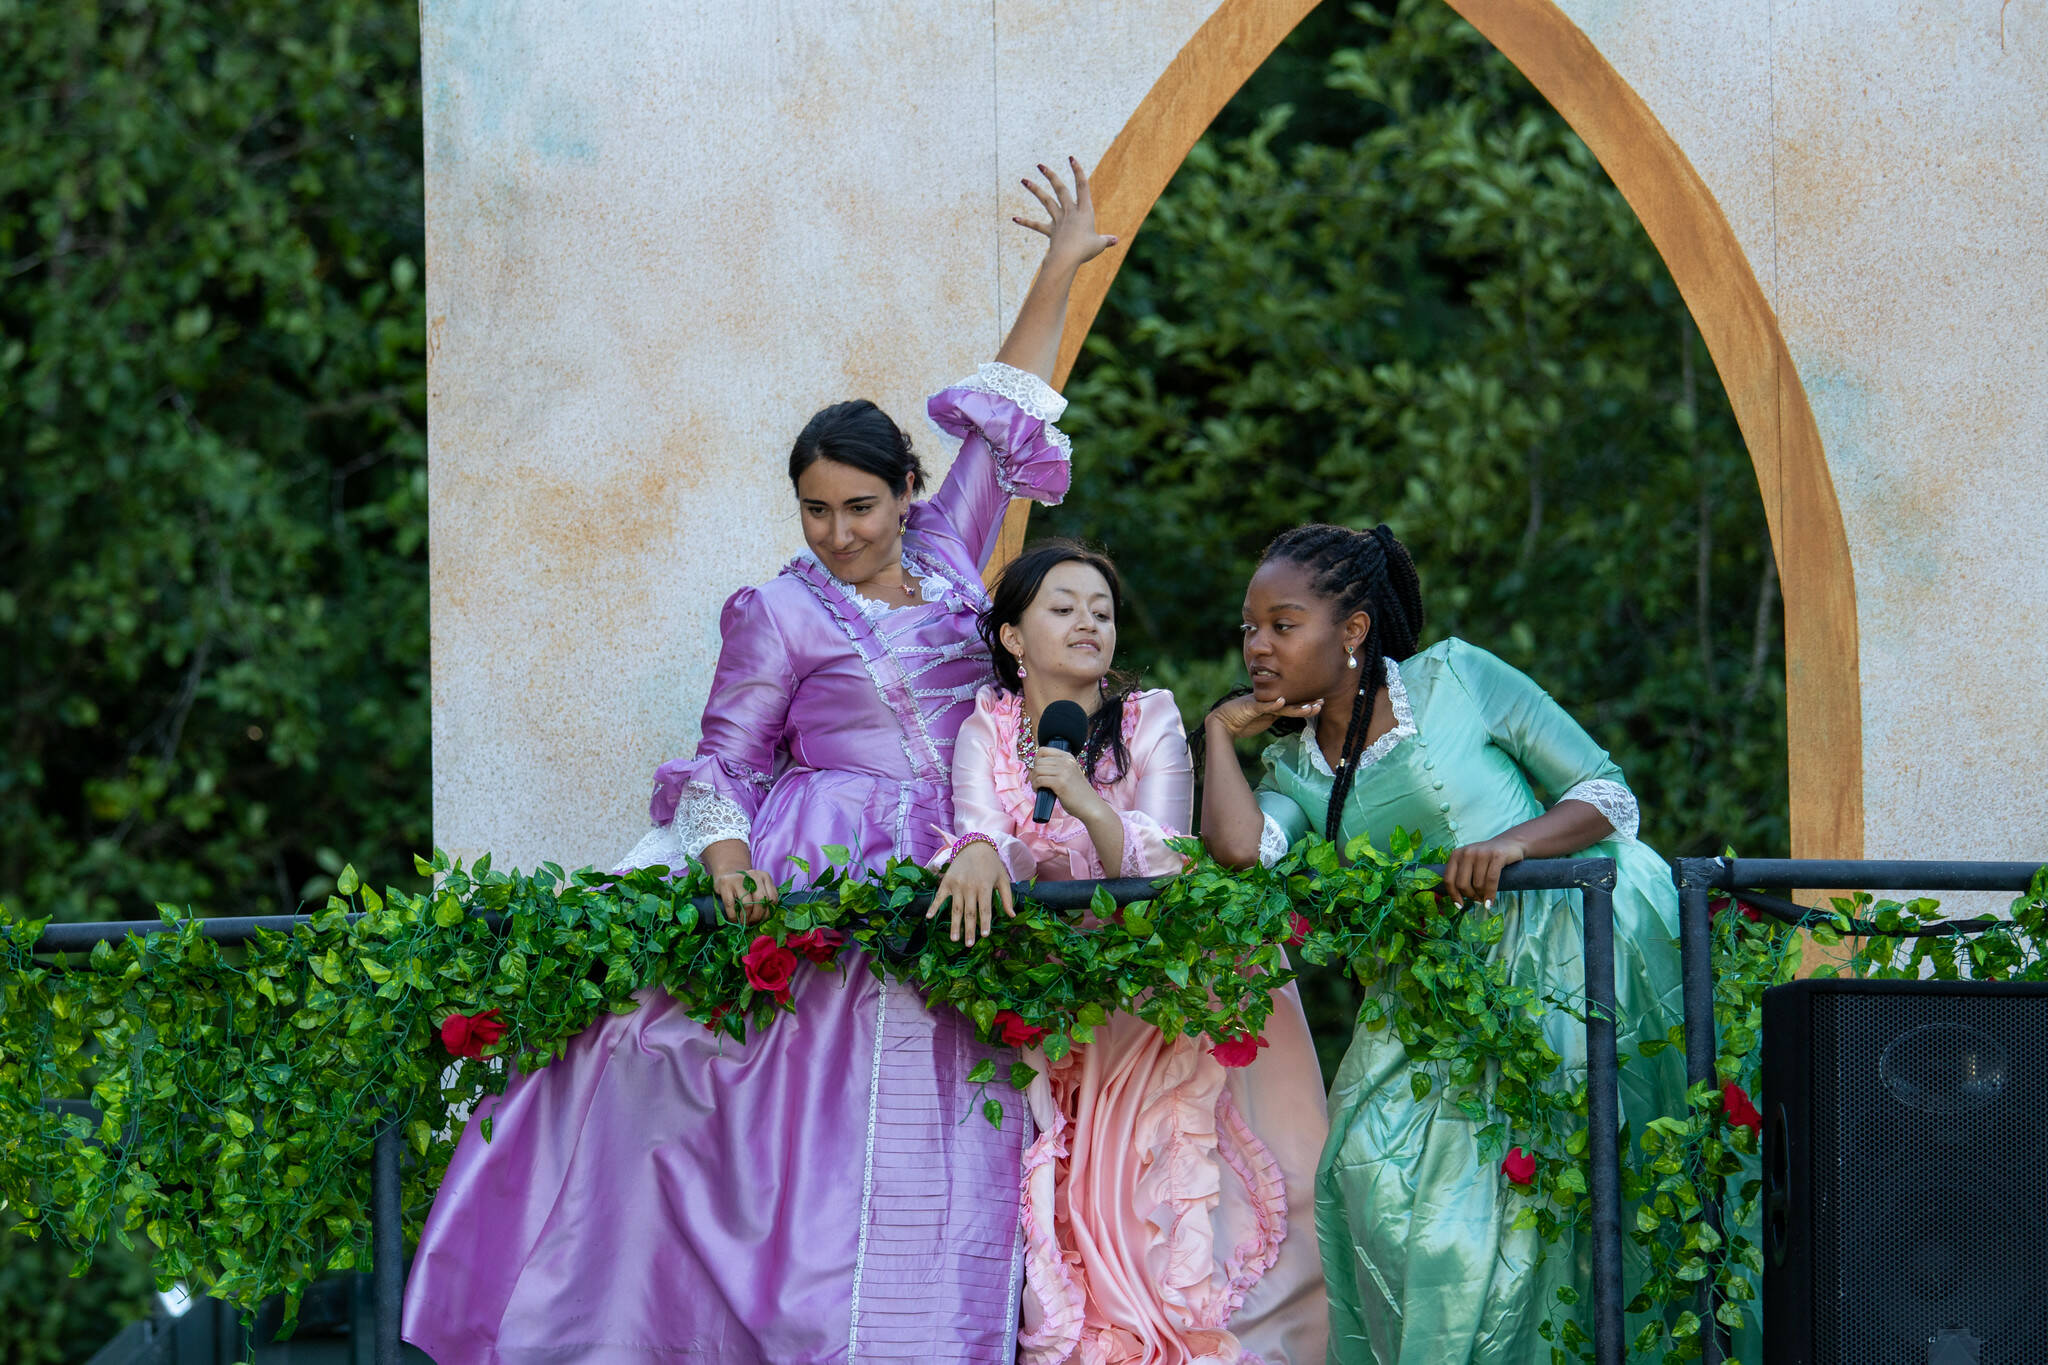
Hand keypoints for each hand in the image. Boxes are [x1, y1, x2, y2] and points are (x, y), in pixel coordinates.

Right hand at [712, 869, 779, 923]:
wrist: (726, 876)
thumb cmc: (744, 887)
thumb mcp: (758, 888)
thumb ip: (764, 899)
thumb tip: (765, 919)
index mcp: (765, 877)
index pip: (773, 898)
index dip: (768, 912)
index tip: (762, 920)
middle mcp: (754, 876)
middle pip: (761, 901)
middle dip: (757, 916)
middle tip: (753, 923)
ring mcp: (739, 879)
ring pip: (748, 904)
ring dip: (746, 918)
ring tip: (744, 923)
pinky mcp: (725, 884)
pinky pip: (731, 906)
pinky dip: (734, 917)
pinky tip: (734, 920)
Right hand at [930, 841, 1014, 945]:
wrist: (974, 845)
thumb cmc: (991, 864)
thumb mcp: (1002, 879)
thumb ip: (1006, 897)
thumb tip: (1012, 916)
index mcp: (985, 887)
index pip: (985, 909)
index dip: (985, 923)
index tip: (984, 935)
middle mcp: (970, 887)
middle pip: (969, 912)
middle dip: (969, 930)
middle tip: (968, 945)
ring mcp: (957, 885)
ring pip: (955, 908)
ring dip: (954, 924)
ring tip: (954, 939)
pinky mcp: (947, 882)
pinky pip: (939, 896)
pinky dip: (933, 906)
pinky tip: (929, 917)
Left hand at [1015, 156, 1116, 269]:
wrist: (1068, 258)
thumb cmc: (1085, 250)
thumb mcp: (1099, 244)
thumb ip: (1106, 241)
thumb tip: (1115, 240)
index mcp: (1085, 211)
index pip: (1082, 186)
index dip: (1077, 171)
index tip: (1071, 158)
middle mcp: (1070, 212)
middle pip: (1060, 189)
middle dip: (1051, 176)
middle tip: (1040, 165)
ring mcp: (1059, 220)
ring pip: (1046, 201)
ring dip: (1035, 190)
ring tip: (1024, 180)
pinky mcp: (1050, 231)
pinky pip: (1036, 226)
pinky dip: (1026, 222)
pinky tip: (1014, 218)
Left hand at [1027, 746, 1103, 820]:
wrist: (1090, 805)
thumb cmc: (1078, 793)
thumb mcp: (1070, 773)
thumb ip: (1058, 767)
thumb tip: (1036, 767)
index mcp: (1068, 757)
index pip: (1043, 750)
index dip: (1037, 760)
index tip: (1038, 771)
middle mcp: (1066, 761)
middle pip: (1039, 761)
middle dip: (1034, 772)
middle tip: (1036, 782)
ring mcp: (1063, 771)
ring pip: (1037, 770)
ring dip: (1033, 780)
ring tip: (1037, 787)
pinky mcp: (1060, 783)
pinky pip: (1039, 780)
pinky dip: (1035, 786)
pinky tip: (1038, 791)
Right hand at [1206, 693, 1322, 742]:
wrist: (1222, 722)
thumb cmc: (1242, 721)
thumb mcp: (1263, 718)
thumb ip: (1274, 714)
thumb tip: (1286, 711)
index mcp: (1272, 705)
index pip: (1292, 704)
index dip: (1305, 704)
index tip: (1320, 703)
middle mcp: (1268, 702)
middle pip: (1291, 703)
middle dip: (1307, 703)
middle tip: (1322, 703)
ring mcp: (1260, 704)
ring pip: (1282, 705)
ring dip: (1297, 707)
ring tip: (1311, 707)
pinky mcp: (1251, 707)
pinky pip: (1263, 706)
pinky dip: (1272, 704)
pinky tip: (1282, 701)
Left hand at [1441, 836, 1527, 906]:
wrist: (1509, 844)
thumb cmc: (1487, 859)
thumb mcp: (1469, 863)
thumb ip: (1461, 876)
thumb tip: (1457, 901)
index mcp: (1456, 855)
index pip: (1448, 879)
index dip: (1453, 895)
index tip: (1460, 906)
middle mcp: (1467, 852)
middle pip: (1462, 884)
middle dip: (1470, 896)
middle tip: (1477, 900)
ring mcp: (1482, 853)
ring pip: (1478, 884)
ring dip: (1482, 896)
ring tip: (1486, 898)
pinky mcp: (1497, 856)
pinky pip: (1491, 880)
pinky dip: (1491, 894)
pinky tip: (1490, 902)